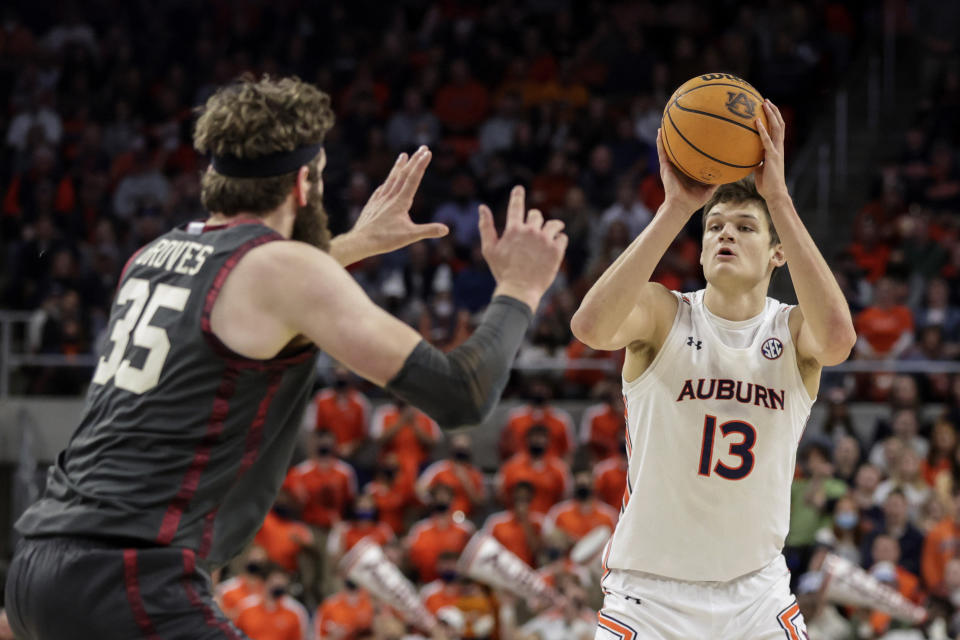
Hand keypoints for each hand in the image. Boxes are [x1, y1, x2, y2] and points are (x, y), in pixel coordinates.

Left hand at [351, 146, 448, 252]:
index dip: (421, 165)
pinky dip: (387, 182)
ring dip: (399, 166)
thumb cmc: (385, 239)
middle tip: (422, 148)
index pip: (413, 179)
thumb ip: (428, 231)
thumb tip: (446, 229)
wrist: (360, 241)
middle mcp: (390, 197)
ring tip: (403, 155)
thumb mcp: (410, 236)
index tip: (427, 153)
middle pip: (404, 174)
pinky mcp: (372, 205)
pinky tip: (386, 182)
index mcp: (400, 202)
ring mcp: (380, 199)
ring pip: (391, 179)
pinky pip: (381, 190)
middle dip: (414, 160)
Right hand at [478, 185, 567, 311]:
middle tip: (534, 229)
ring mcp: (545, 240)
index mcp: (514, 229)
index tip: (519, 188)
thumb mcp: (489, 249)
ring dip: (552, 227)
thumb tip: (482, 207)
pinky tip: (556, 245)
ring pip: (553, 224)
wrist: (520, 290)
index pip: (516, 206)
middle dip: (535, 220)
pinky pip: (562, 237)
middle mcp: (531, 230)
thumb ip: (486, 227)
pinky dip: (559, 240)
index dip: (517, 196)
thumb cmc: (502, 271)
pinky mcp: (557, 250)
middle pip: (536, 215)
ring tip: (553, 231)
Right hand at [656, 128, 716, 214]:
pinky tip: (660, 131)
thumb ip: (718, 180)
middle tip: (681, 123)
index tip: (696, 133)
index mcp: (687, 170)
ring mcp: (670, 166)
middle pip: (677, 149)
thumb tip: (731, 172)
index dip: (691, 146)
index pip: (689, 155)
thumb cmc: (694, 200)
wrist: (681, 206)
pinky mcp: (665, 167)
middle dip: (678, 138)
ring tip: (665, 122)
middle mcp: (677, 166)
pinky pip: (662, 152)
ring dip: (666, 136)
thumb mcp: (710, 188)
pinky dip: (660, 142)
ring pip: (667, 147)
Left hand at [754, 100, 788, 199]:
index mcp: (776, 149)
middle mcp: (779, 147)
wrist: (774, 194)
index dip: (774, 118)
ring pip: (777, 128)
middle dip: (774, 111)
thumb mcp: (758, 168)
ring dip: (771, 114)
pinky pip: (766, 140)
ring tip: (764, 103)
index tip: (767, 108)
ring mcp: (777, 151)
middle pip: (780, 124)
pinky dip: (761, 130)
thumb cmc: (766, 183)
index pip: (777, 129)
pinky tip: (755, 121)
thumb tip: (744, 156)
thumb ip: (755, 160)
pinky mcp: (772, 156)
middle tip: (766, 100)